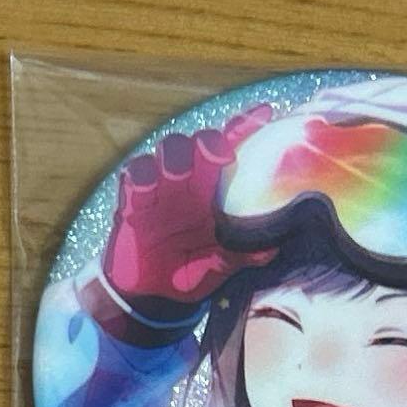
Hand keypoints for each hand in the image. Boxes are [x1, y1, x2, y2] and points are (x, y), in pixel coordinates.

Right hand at [102, 105, 276, 306]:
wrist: (153, 294)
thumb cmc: (192, 271)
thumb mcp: (222, 265)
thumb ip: (245, 254)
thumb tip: (274, 248)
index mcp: (213, 192)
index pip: (229, 152)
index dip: (244, 129)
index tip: (265, 112)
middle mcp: (189, 182)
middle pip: (197, 144)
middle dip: (207, 142)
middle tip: (218, 155)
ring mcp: (160, 188)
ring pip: (165, 151)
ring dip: (173, 156)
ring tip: (178, 172)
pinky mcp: (133, 200)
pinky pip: (133, 176)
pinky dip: (140, 175)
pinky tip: (147, 185)